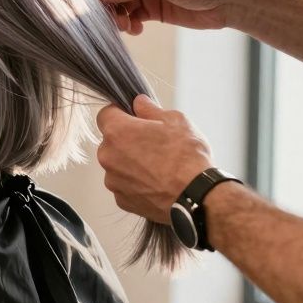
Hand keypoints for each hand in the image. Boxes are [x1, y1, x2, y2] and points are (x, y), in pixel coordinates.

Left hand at [95, 95, 214, 222]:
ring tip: (159, 166)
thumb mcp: (175, 121)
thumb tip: (138, 103)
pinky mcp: (121, 199)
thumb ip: (150, 109)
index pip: (105, 114)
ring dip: (131, 163)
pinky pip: (124, 185)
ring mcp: (112, 180)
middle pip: (111, 141)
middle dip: (128, 140)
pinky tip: (157, 182)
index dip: (120, 113)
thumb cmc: (187, 156)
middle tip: (154, 143)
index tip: (134, 117)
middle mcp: (108, 155)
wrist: (196, 196)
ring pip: (117, 164)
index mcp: (117, 131)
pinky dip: (136, 183)